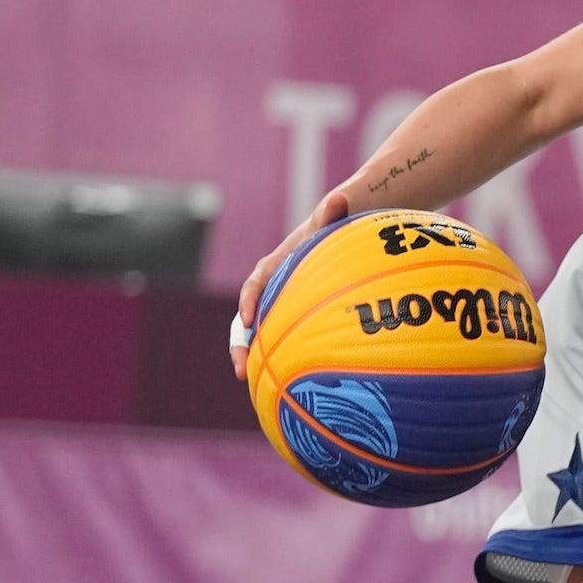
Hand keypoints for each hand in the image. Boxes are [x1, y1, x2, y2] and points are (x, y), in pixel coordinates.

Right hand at [233, 187, 350, 380]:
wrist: (337, 238)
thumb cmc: (331, 231)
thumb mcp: (329, 223)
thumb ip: (331, 213)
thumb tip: (341, 197)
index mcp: (271, 268)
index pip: (255, 285)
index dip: (248, 303)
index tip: (247, 321)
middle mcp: (269, 290)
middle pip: (247, 320)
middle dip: (241, 345)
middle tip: (241, 369)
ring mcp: (278, 307)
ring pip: (262, 335)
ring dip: (256, 358)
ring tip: (255, 385)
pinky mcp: (290, 320)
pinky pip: (282, 341)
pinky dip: (280, 360)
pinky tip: (291, 385)